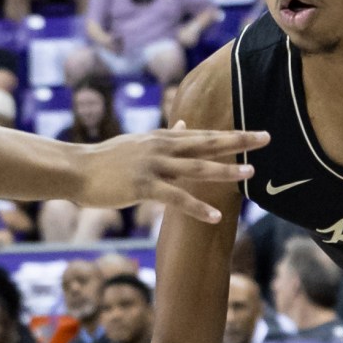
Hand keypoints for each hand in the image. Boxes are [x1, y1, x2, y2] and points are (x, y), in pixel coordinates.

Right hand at [68, 128, 268, 223]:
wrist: (75, 169)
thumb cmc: (107, 159)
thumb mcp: (138, 142)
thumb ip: (164, 136)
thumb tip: (182, 124)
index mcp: (163, 138)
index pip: (205, 135)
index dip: (232, 135)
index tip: (257, 134)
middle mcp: (162, 147)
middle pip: (208, 142)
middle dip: (239, 141)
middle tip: (267, 138)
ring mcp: (153, 165)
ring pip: (197, 167)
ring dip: (225, 171)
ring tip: (251, 174)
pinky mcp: (143, 186)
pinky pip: (176, 198)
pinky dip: (197, 207)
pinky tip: (215, 218)